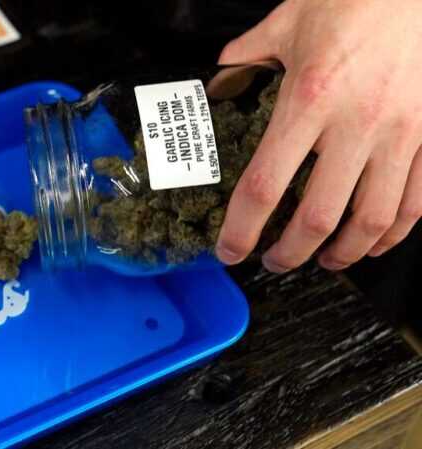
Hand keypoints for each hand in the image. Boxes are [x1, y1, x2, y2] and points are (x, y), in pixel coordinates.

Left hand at [214, 0, 421, 272]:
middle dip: (289, 254)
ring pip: (371, 221)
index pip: (264, 185)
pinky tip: (375, 241)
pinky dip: (394, 233)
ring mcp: (400, 134)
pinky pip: (417, 202)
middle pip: (316, 218)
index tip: (230, 251)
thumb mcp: (289, 20)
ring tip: (323, 260)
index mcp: (307, 100)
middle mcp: (355, 124)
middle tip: (274, 262)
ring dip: (343, 254)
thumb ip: (250, 53)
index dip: (242, 229)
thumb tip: (223, 71)